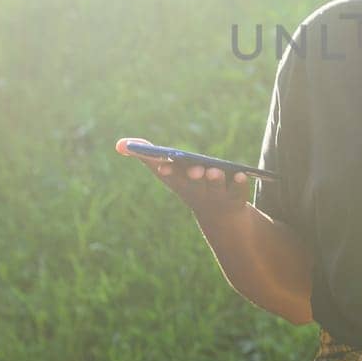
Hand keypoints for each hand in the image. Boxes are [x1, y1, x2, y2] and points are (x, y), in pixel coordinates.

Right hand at [116, 137, 252, 217]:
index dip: (169, 172)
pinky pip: (239, 191)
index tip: (164, 167)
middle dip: (195, 176)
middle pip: (196, 183)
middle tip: (196, 169)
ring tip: (215, 171)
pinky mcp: (237, 197)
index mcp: (180, 183)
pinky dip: (240, 184)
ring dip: (216, 180)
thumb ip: (145, 155)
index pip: (172, 177)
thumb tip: (119, 145)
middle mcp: (198, 190)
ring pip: (217, 187)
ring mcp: (218, 195)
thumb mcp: (167, 170)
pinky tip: (241, 174)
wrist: (218, 215)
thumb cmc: (188, 184)